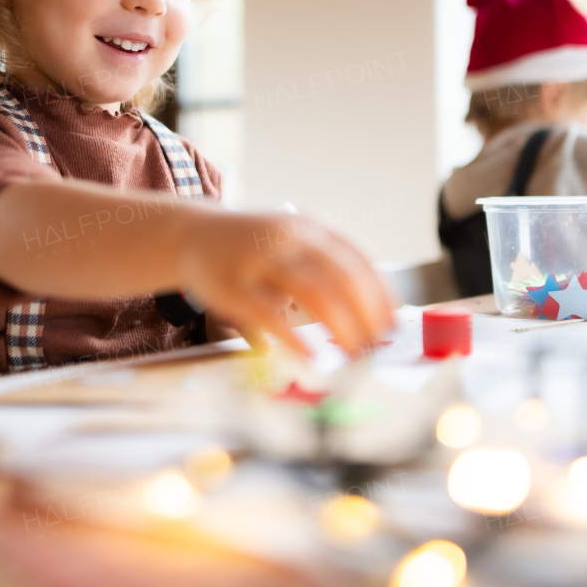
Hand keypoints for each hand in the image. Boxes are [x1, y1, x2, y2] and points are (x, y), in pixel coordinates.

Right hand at [178, 210, 395, 357]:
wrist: (193, 234)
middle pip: (341, 276)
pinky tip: (311, 361)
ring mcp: (259, 259)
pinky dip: (295, 341)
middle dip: (365, 314)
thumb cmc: (255, 248)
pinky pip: (270, 316)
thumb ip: (328, 269)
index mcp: (312, 225)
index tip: (393, 321)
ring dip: (340, 327)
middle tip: (377, 344)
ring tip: (354, 354)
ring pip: (313, 292)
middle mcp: (289, 236)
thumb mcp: (294, 241)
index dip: (381, 292)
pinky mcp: (232, 286)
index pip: (359, 257)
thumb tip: (372, 316)